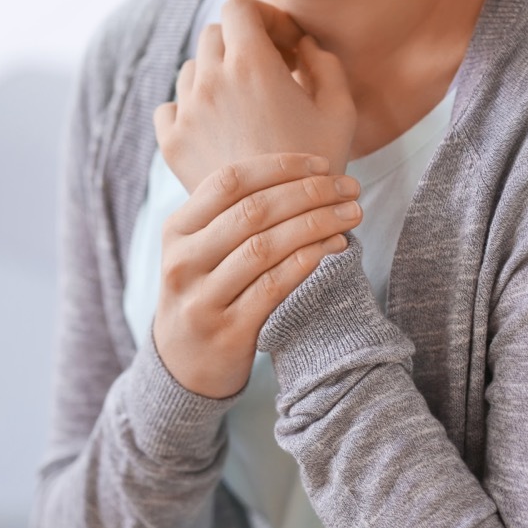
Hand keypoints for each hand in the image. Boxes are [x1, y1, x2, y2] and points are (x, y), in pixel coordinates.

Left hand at [153, 0, 356, 193]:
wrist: (282, 224)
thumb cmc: (318, 167)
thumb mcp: (339, 110)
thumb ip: (324, 63)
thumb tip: (303, 44)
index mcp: (251, 63)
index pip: (238, 7)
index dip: (262, 17)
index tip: (282, 44)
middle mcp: (210, 81)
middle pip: (213, 35)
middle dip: (241, 44)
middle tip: (267, 71)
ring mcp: (187, 112)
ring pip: (191, 70)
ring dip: (215, 76)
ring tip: (242, 104)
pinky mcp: (172, 143)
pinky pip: (169, 107)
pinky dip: (187, 108)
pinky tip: (213, 125)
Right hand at [153, 152, 362, 398]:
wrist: (184, 364)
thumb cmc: (206, 291)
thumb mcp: (199, 248)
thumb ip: (230, 213)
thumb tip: (301, 171)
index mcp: (176, 229)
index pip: (229, 181)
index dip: (279, 166)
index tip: (322, 163)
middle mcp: (183, 261)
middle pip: (252, 211)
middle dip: (309, 193)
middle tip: (349, 188)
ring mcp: (202, 298)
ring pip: (266, 247)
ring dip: (316, 224)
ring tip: (351, 214)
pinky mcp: (228, 331)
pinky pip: (274, 286)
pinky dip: (308, 261)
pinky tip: (335, 247)